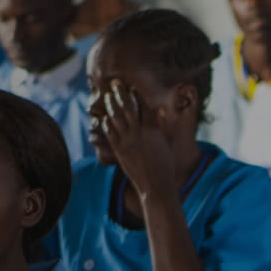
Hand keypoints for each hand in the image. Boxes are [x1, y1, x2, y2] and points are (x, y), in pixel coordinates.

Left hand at [99, 81, 178, 200]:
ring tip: (107, 96)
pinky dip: (106, 123)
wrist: (156, 186)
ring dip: (111, 105)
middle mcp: (139, 133)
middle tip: (115, 84)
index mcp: (153, 130)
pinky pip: (110, 133)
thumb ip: (161, 126)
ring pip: (117, 118)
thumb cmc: (166, 166)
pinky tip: (103, 117)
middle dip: (121, 94)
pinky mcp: (120, 151)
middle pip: (128, 108)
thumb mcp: (166, 143)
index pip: (143, 107)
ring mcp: (128, 141)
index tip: (131, 87)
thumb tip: (160, 110)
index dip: (136, 95)